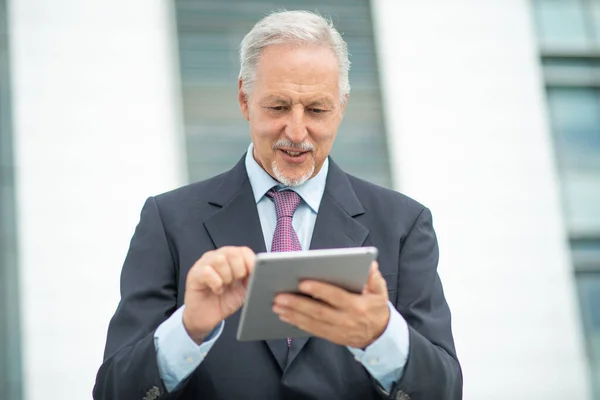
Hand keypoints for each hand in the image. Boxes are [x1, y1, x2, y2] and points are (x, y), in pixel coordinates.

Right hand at [183, 246, 255, 342]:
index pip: (243, 251)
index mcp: (230, 259)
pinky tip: (217, 290)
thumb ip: (251, 278)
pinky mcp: (194, 274)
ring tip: (225, 286)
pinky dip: (216, 283)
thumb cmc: (223, 301)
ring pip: (220, 260)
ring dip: (226, 277)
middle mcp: (217, 257)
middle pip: (232, 252)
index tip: (254, 273)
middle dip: (239, 270)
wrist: (206, 317)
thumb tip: (261, 272)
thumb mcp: (243, 289)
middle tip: (235, 282)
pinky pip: (207, 271)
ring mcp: (204, 264)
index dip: (251, 261)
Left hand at [272, 261, 389, 348]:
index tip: (302, 283)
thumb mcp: (380, 291)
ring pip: (311, 322)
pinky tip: (285, 316)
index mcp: (356, 306)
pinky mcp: (331, 337)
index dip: (318, 290)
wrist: (380, 335)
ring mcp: (337, 331)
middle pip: (318, 311)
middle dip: (297, 304)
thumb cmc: (376, 308)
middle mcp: (345, 320)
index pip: (335, 297)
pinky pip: (312, 330)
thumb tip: (370, 265)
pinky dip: (297, 323)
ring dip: (292, 314)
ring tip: (276, 305)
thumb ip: (374, 278)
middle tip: (279, 296)